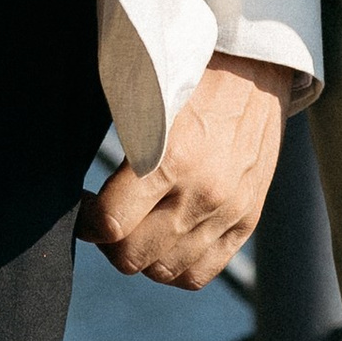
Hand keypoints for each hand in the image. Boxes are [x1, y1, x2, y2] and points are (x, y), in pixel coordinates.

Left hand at [79, 54, 293, 286]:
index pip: (112, 222)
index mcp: (173, 157)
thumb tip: (87, 186)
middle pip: (133, 256)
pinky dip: (175, 266)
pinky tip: (165, 239)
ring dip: (142, 254)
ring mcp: (229, 212)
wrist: (258, 67)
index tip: (84, 207)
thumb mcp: (149, 96)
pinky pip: (200, 273)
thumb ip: (121, 144)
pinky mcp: (248, 221)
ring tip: (137, 225)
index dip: (87, 220)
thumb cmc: (193, 73)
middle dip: (110, 241)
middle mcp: (203, 192)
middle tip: (106, 216)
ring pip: (164, 271)